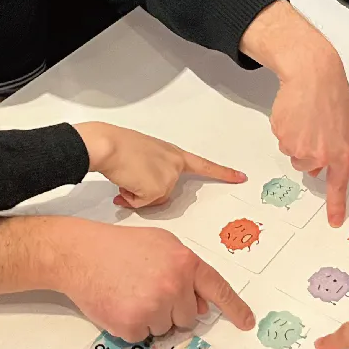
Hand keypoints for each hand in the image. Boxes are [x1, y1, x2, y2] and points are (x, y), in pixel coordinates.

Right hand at [47, 221, 253, 341]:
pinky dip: (132, 326)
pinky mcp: (133, 324)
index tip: (247, 323)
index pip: (217, 290)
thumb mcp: (162, 245)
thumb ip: (186, 269)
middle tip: (147, 289)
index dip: (235, 309)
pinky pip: (143, 336)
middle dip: (172, 309)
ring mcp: (153, 307)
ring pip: (166, 329)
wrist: (80, 254)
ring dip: (152, 318)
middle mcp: (174, 286)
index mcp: (185, 263)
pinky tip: (120, 304)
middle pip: (188, 317)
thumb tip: (199, 302)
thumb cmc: (119, 247)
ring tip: (130, 293)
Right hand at [73, 122, 244, 207]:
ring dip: (137, 193)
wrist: (108, 145)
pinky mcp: (158, 188)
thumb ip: (152, 171)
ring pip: (154, 199)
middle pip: (167, 192)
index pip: (204, 164)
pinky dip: (131, 197)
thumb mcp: (143, 155)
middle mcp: (175, 164)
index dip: (223, 173)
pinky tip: (125, 182)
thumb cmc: (118, 146)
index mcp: (174, 153)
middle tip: (132, 175)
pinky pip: (143, 203)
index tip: (240, 177)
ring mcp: (169, 177)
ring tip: (126, 175)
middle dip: (147, 191)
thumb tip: (142, 194)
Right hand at [240, 2, 348, 223]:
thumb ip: (340, 146)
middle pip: (309, 167)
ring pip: (294, 153)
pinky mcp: (282, 136)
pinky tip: (295, 113)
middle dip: (310, 153)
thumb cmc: (333, 94)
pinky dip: (287, 129)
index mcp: (342, 152)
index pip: (338, 185)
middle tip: (315, 130)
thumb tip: (331, 160)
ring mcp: (299, 146)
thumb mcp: (348, 123)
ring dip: (298, 140)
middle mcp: (320, 154)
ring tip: (306, 118)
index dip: (336, 206)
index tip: (334, 222)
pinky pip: (283, 139)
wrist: (312, 74)